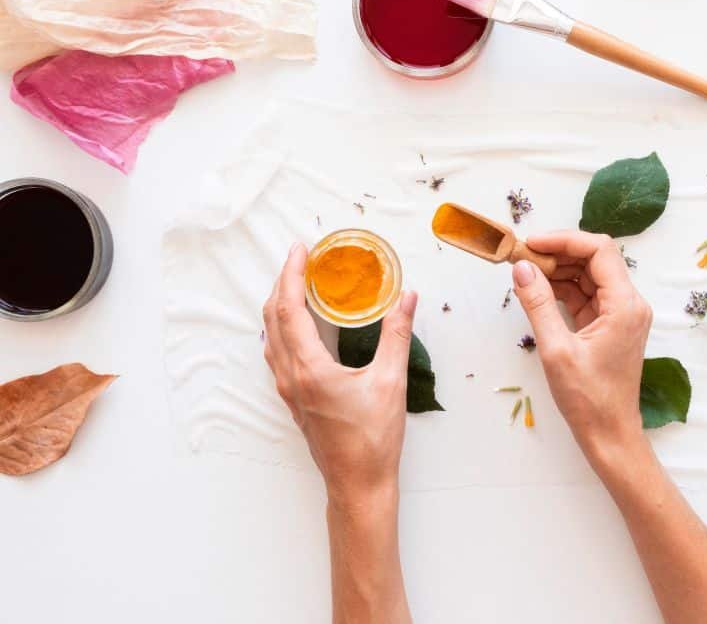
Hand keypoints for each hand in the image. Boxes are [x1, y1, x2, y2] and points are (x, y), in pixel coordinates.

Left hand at [262, 243, 417, 505]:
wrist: (358, 484)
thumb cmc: (374, 439)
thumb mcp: (391, 381)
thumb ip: (397, 335)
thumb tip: (407, 297)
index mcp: (309, 368)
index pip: (289, 309)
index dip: (291, 275)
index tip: (300, 250)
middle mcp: (291, 376)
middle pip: (273, 318)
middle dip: (282, 282)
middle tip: (300, 258)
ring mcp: (289, 389)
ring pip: (271, 335)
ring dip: (280, 304)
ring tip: (298, 283)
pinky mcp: (294, 398)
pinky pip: (278, 352)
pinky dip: (283, 327)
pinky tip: (299, 324)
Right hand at [512, 231, 651, 470]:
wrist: (610, 434)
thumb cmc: (588, 399)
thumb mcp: (555, 350)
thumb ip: (538, 304)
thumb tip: (522, 268)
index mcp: (625, 305)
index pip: (598, 250)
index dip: (564, 240)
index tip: (531, 243)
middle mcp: (629, 304)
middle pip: (595, 259)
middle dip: (558, 252)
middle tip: (522, 256)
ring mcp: (621, 314)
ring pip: (589, 275)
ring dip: (558, 269)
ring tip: (525, 272)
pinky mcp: (609, 325)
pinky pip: (586, 295)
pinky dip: (563, 289)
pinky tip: (538, 290)